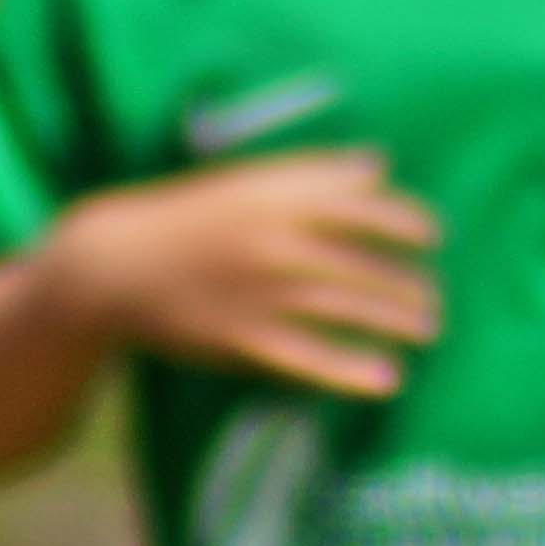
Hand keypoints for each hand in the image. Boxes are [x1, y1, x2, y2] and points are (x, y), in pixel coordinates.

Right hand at [45, 148, 440, 396]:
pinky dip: (350, 370)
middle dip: (408, 284)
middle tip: (432, 301)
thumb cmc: (189, 218)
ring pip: (345, 306)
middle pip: (363, 263)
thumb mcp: (247, 182)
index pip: (363, 207)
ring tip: (426, 330)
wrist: (112, 263)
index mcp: (276, 197)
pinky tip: (388, 379)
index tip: (432, 236)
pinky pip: (308, 357)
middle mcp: (273, 241)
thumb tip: (380, 166)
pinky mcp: (241, 338)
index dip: (407, 222)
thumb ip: (314, 173)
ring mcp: (259, 292)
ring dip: (395, 320)